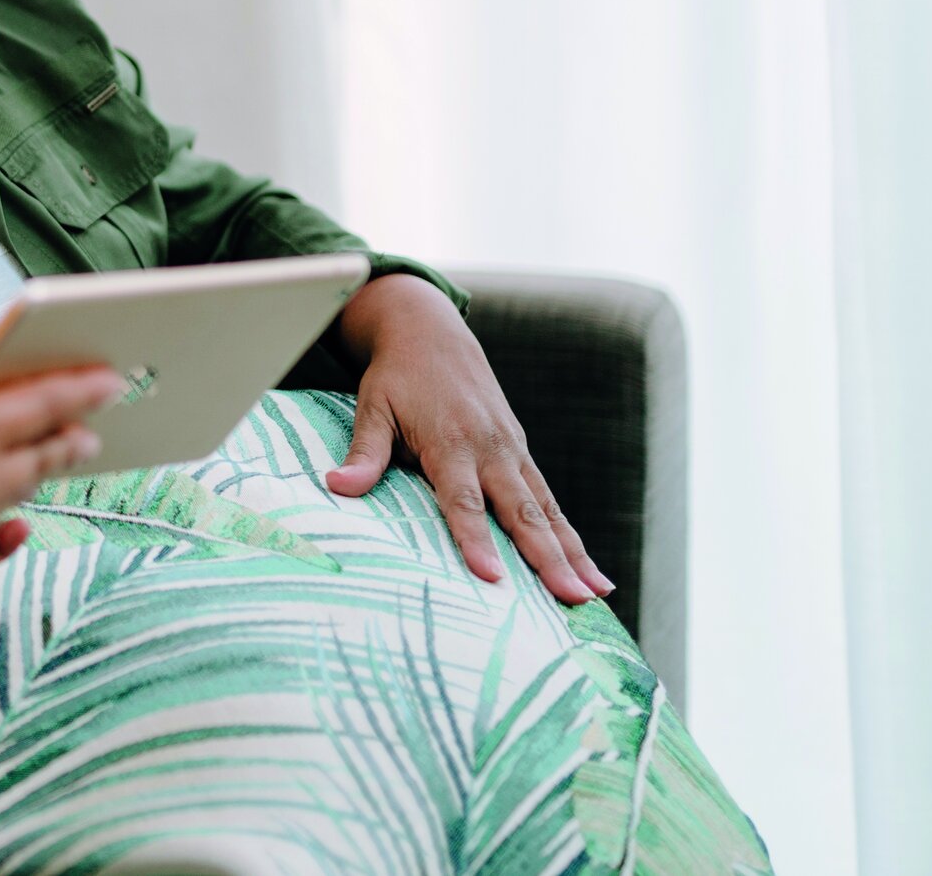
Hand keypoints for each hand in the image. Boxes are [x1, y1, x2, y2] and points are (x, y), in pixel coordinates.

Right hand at [0, 369, 121, 645]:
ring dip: (43, 473)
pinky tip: (19, 529)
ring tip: (58, 461)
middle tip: (92, 433)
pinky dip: (10, 535)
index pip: (36, 403)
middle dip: (69, 438)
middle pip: (39, 453)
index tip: (110, 381)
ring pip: (19, 493)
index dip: (76, 388)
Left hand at [325, 276, 612, 605]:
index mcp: (451, 441)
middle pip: (521, 511)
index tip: (490, 576)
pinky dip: (571, 535)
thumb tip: (337, 486)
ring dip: (572, 553)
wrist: (431, 332)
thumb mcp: (373, 406)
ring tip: (594, 595)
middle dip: (547, 558)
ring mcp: (512, 451)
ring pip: (547, 509)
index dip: (476, 538)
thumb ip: (365, 451)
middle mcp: (491, 449)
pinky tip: (590, 571)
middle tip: (570, 599)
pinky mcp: (521, 453)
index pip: (463, 499)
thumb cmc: (397, 376)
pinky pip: (550, 500)